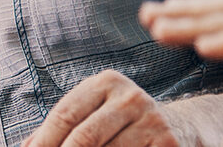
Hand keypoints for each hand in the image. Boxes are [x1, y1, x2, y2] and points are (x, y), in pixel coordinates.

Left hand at [24, 70, 179, 146]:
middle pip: (83, 138)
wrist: (179, 128)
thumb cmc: (121, 125)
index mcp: (106, 83)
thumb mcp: (92, 115)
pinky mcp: (168, 144)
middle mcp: (130, 97)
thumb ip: (57, 130)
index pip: (65, 114)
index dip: (44, 141)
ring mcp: (152, 121)